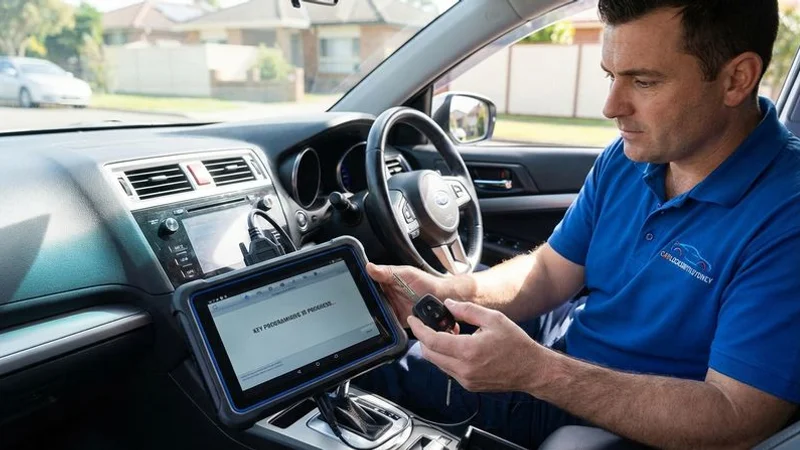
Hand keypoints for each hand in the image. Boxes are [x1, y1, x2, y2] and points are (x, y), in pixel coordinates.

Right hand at [366, 263, 451, 327]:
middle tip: (372, 305)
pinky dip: (386, 326)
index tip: (358, 292)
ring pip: (377, 315)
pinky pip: (388, 326)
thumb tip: (369, 267)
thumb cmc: (427, 283)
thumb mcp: (406, 274)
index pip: (369, 286)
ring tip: (382, 313)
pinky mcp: (397, 321)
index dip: (362, 290)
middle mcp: (387, 296)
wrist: (442, 298)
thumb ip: (387, 272)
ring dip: (376, 316)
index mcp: (386, 282)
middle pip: (371, 302)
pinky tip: (386, 324)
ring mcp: (391, 309)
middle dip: (367, 305)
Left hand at [408, 299, 542, 392]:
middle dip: (424, 338)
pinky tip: (458, 346)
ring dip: (436, 347)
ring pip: (438, 363)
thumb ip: (467, 310)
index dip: (418, 329)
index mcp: (468, 351)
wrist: (532, 370)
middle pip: (429, 354)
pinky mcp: (469, 385)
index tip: (412, 319)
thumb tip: (448, 304)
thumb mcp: (493, 319)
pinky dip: (446, 357)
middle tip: (429, 324)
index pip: (432, 340)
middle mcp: (463, 369)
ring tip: (450, 333)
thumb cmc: (516, 344)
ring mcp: (465, 380)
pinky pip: (449, 370)